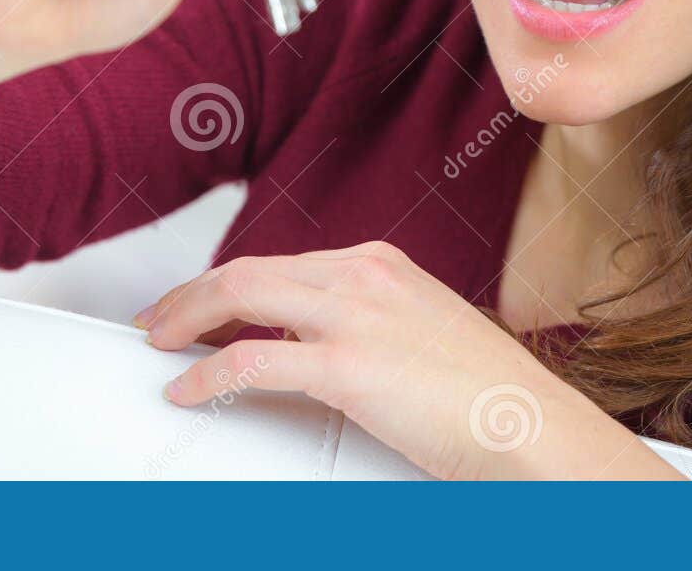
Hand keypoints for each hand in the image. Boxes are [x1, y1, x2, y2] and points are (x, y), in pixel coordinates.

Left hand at [133, 240, 671, 478]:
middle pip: (248, 269)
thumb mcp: (421, 334)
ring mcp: (355, 314)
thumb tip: (311, 345)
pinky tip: (189, 389)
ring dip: (187, 318)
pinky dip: (208, 373)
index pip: (281, 262)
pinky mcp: (348, 364)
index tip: (199, 305)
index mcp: (380, 264)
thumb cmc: (488, 398)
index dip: (226, 284)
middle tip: (159, 320)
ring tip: (161, 343)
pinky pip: (252, 360)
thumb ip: (368, 326)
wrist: (532, 429)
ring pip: (240, 294)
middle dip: (191, 293)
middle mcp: (363, 275)